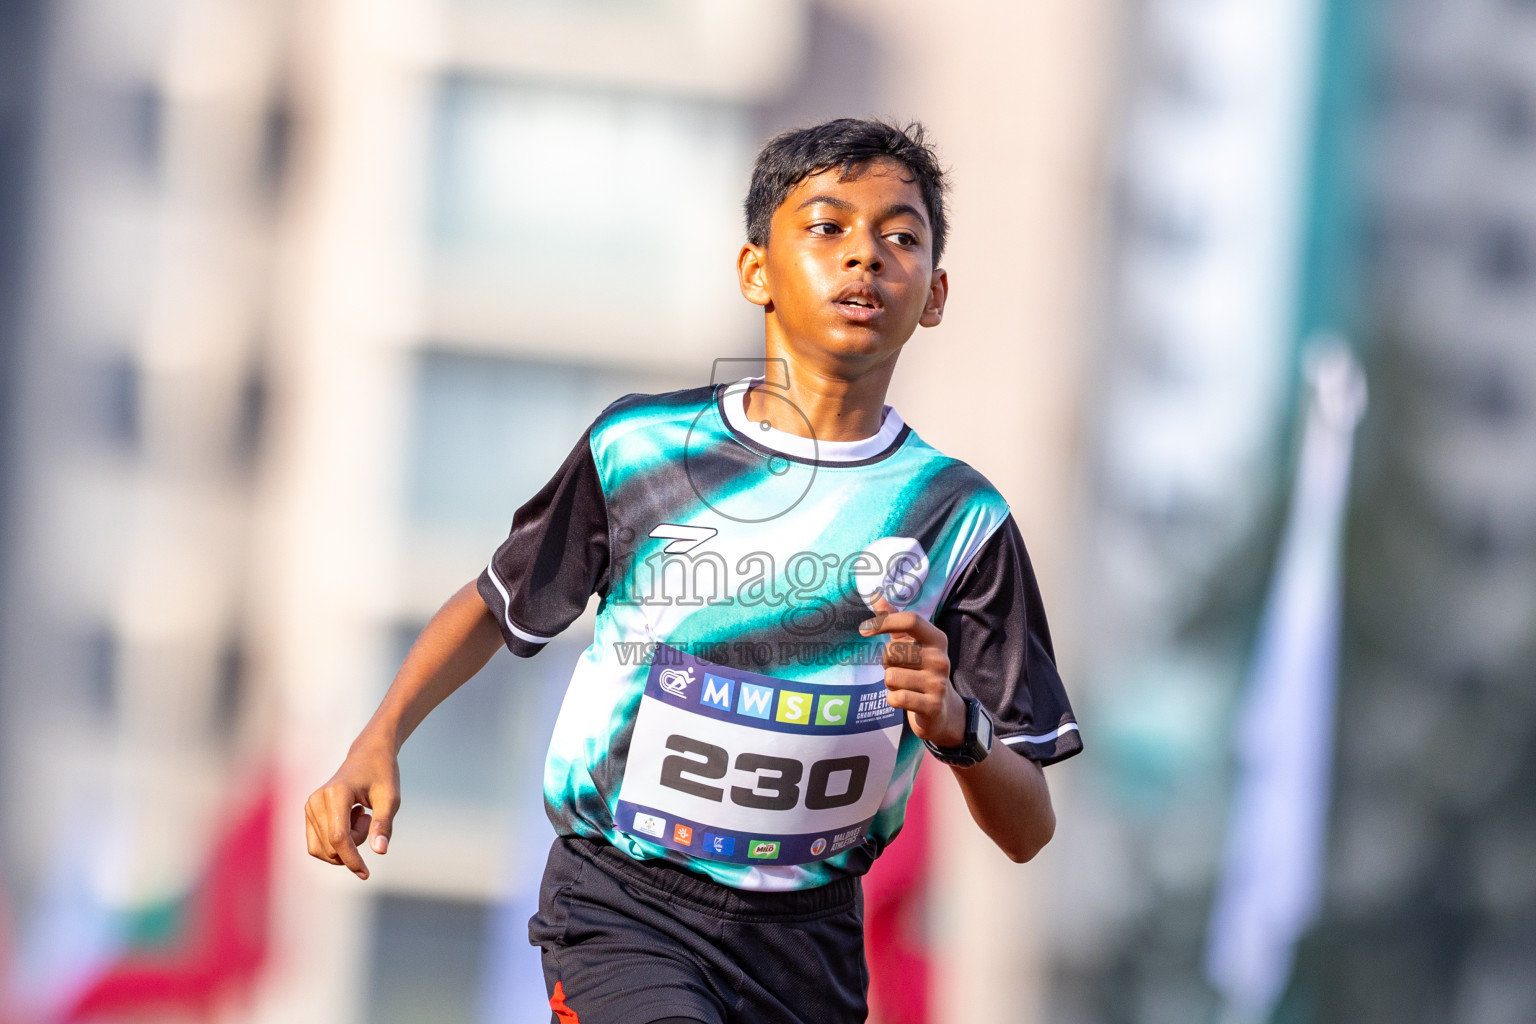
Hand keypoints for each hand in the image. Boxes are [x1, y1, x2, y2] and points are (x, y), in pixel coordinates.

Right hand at [304, 737, 399, 879]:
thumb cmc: (382, 774)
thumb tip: (380, 851)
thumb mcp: (391, 798)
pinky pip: (318, 845)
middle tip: (368, 819)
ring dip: (345, 846)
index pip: (339, 838)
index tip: (366, 873)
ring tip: (359, 817)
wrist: (368, 755)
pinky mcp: (308, 813)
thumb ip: (383, 824)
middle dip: (354, 846)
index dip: (352, 859)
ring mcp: (309, 807)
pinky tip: (349, 821)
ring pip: (323, 849)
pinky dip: (336, 844)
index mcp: (336, 793)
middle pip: (332, 846)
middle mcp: (316, 800)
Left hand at [859, 591, 965, 747]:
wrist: (942, 710)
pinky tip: (906, 700)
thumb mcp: (910, 644)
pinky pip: (895, 698)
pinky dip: (893, 700)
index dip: (884, 622)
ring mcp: (938, 683)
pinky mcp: (932, 706)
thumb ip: (893, 619)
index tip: (864, 629)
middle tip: (900, 670)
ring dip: (890, 684)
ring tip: (905, 686)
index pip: (911, 620)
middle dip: (887, 663)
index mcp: (937, 639)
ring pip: (890, 677)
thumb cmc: (920, 670)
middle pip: (892, 652)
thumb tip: (874, 594)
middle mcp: (941, 659)